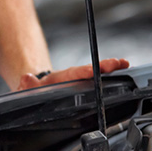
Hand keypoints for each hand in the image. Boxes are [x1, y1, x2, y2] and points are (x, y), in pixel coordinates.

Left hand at [15, 58, 129, 90]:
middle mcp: (74, 77)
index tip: (94, 71)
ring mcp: (81, 80)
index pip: (74, 74)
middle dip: (105, 66)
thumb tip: (26, 79)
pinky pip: (100, 80)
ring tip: (124, 63)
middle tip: (120, 62)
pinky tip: (124, 69)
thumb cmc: (37, 88)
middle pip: (90, 70)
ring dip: (111, 68)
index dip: (84, 72)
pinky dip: (112, 74)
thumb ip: (28, 85)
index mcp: (61, 78)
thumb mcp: (29, 88)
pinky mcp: (86, 85)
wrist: (39, 88)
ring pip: (97, 73)